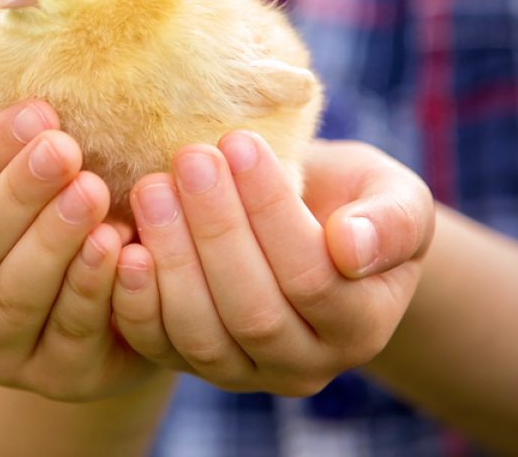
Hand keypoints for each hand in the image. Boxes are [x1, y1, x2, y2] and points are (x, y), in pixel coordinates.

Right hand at [0, 96, 159, 401]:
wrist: (102, 316)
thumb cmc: (49, 222)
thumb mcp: (15, 181)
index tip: (37, 112)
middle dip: (21, 192)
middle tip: (65, 148)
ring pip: (18, 292)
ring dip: (55, 240)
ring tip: (92, 192)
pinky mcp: (53, 379)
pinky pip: (70, 331)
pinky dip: (92, 286)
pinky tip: (118, 245)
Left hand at [111, 134, 433, 395]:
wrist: (306, 223)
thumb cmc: (351, 201)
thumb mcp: (393, 196)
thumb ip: (392, 221)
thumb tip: (351, 245)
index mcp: (362, 326)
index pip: (314, 279)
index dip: (272, 212)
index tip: (238, 143)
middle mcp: (305, 366)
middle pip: (254, 312)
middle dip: (216, 230)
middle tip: (189, 159)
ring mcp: (244, 374)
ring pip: (201, 335)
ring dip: (172, 258)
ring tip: (152, 188)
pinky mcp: (189, 365)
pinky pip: (157, 346)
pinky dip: (135, 300)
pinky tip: (124, 243)